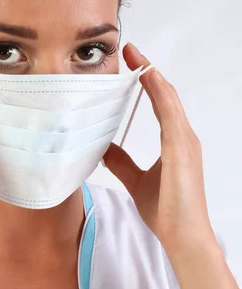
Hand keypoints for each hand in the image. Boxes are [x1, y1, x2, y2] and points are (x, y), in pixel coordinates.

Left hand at [103, 42, 214, 250]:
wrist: (183, 237)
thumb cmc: (167, 211)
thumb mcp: (136, 180)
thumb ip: (122, 162)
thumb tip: (104, 147)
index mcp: (175, 142)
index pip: (160, 103)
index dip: (146, 81)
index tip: (131, 63)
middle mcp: (183, 137)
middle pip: (165, 94)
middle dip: (147, 70)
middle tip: (130, 51)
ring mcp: (185, 142)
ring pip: (168, 99)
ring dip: (152, 75)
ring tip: (136, 56)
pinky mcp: (182, 149)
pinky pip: (170, 113)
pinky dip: (159, 92)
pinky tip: (148, 76)